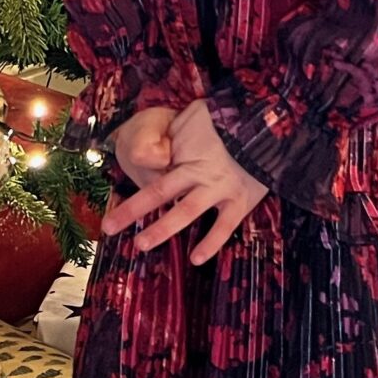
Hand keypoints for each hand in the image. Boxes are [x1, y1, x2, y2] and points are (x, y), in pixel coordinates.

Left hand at [103, 95, 266, 266]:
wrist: (268, 123)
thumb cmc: (227, 119)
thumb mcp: (193, 119)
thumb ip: (173, 135)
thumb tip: (153, 151)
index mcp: (184, 154)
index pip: (151, 176)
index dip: (130, 193)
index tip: (110, 208)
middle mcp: (198, 173)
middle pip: (159, 193)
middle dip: (132, 211)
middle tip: (108, 228)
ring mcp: (220, 188)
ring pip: (186, 211)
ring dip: (163, 228)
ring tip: (141, 245)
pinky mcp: (242, 200)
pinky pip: (225, 226)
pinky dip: (211, 243)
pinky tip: (196, 258)